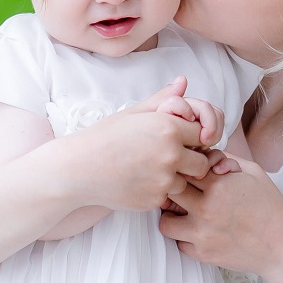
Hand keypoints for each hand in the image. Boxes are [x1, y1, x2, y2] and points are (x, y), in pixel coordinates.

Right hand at [61, 83, 213, 213]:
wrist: (78, 168)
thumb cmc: (104, 137)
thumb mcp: (134, 113)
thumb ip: (164, 99)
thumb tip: (183, 82)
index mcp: (169, 127)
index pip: (204, 133)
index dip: (193, 138)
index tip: (177, 140)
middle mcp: (170, 154)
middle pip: (202, 164)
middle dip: (190, 162)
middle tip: (168, 159)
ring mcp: (163, 179)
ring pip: (186, 183)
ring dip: (174, 179)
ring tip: (148, 170)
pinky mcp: (154, 200)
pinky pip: (168, 197)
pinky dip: (157, 192)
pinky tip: (138, 182)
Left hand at [158, 157, 282, 275]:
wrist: (281, 246)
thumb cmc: (270, 207)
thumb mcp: (253, 173)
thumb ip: (226, 159)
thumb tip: (204, 155)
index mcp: (218, 185)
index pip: (183, 168)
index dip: (185, 169)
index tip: (191, 174)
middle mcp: (206, 209)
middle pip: (169, 191)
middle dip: (173, 189)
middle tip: (182, 192)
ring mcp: (202, 234)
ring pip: (165, 222)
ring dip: (172, 217)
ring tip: (185, 215)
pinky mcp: (202, 254)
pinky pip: (179, 244)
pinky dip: (185, 238)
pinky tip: (198, 232)